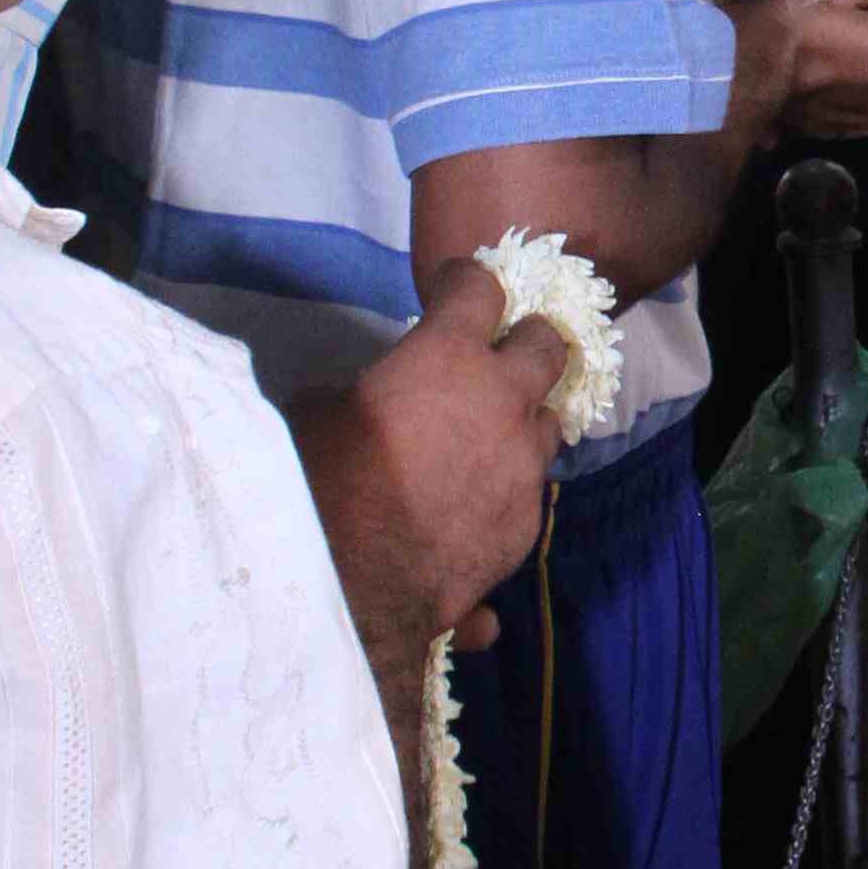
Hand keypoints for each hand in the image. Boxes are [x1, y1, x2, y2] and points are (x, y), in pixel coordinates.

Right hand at [286, 264, 575, 797]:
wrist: (350, 585)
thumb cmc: (320, 483)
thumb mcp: (316, 413)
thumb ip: (360, 393)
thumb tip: (365, 402)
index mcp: (448, 356)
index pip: (480, 287)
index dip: (465, 283)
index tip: (453, 290)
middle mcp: (503, 402)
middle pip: (547, 346)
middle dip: (527, 343)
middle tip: (498, 357)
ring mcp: (524, 467)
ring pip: (550, 424)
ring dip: (524, 424)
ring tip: (488, 441)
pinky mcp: (528, 526)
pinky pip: (527, 495)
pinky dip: (505, 494)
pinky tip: (471, 513)